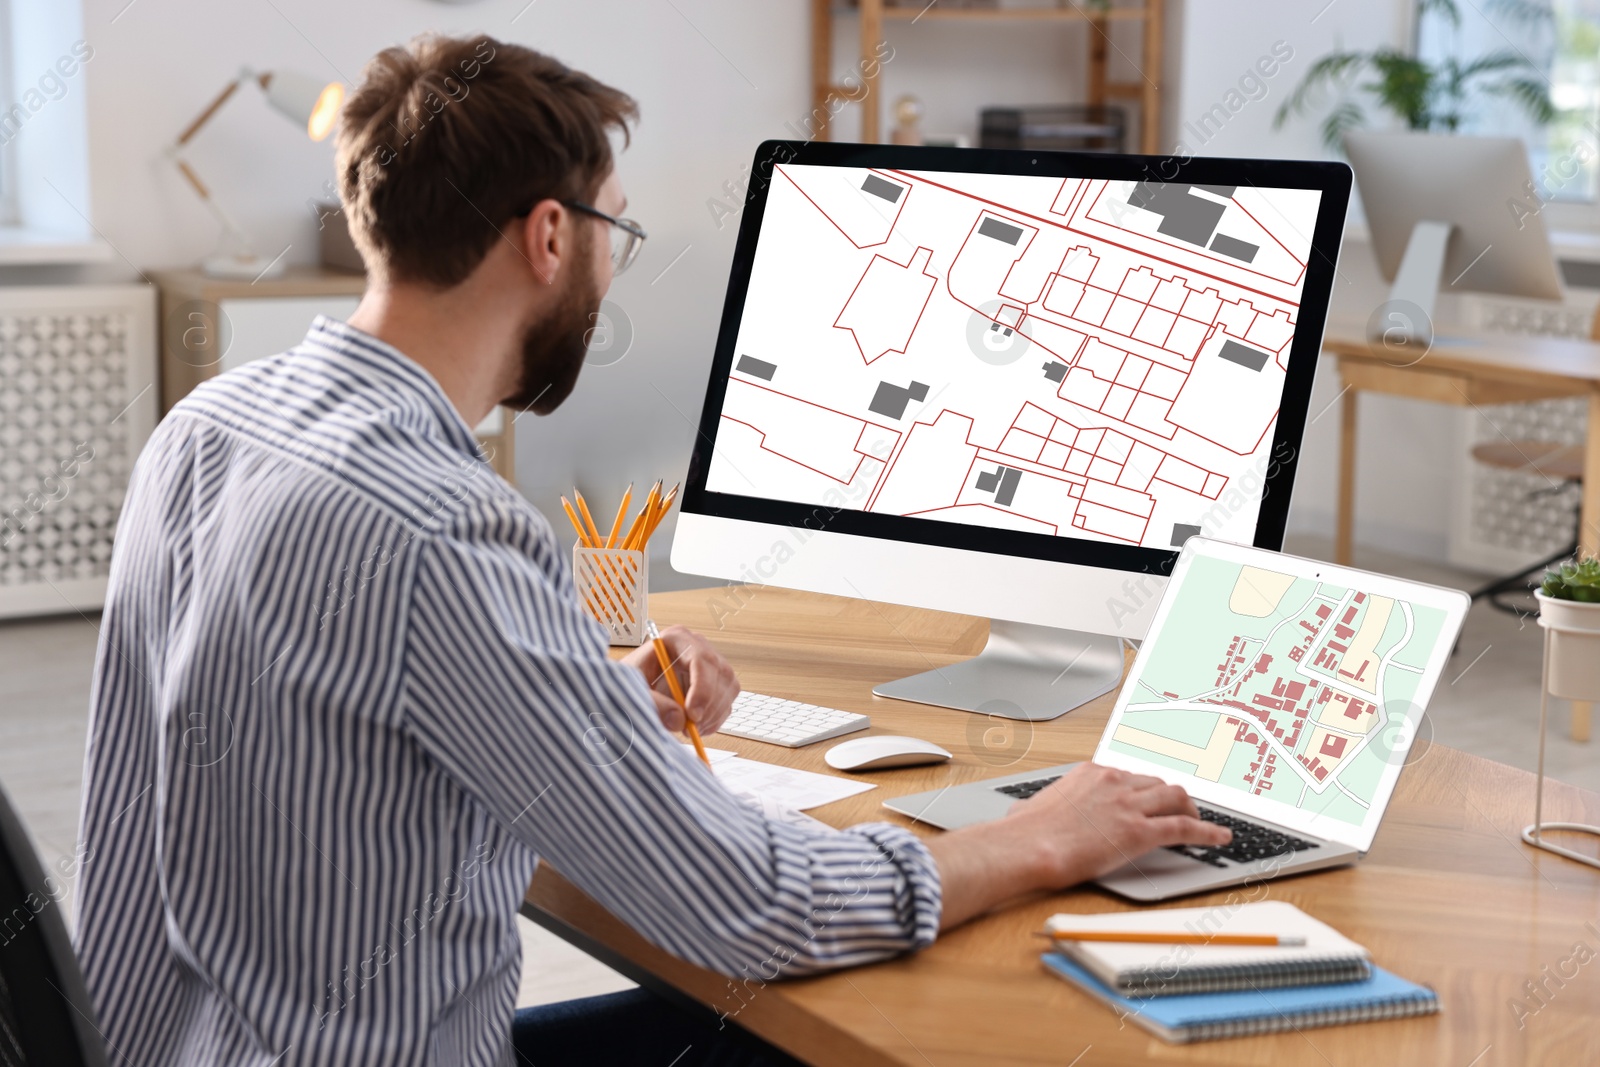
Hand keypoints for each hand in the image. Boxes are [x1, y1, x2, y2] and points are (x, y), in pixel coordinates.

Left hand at [621, 625, 739, 736]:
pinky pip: (727, 701)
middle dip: (709, 705)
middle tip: (692, 727)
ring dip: (713, 714)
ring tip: (690, 729)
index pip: (701, 658)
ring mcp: (709, 665)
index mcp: (676, 639)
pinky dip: (715, 719)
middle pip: (720, 673)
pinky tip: (696, 727)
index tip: (692, 714)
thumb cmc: (630, 683)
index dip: (702, 688)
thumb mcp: (634, 692)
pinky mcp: (715, 683)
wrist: (629, 691)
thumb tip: (679, 720)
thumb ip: (654, 705)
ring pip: (728, 688)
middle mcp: (697, 648)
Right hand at [1004, 763, 1230, 886]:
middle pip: (1157, 783)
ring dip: (1191, 809)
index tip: (1150, 799)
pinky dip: (1207, 832)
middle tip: (1179, 810)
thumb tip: (1019, 815)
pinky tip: (1219, 838)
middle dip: (1172, 797)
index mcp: (1090, 773)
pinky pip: (1184, 828)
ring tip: (1199, 822)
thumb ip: (1036, 806)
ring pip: (1176, 798)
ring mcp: (1128, 805)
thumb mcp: (1029, 807)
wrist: (1028, 846)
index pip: (1130, 776)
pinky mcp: (1140, 832)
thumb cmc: (1024, 832)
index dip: (1145, 791)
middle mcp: (1114, 782)